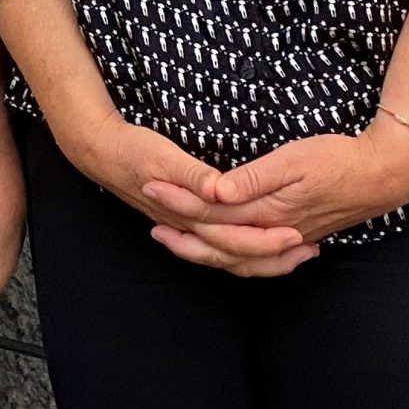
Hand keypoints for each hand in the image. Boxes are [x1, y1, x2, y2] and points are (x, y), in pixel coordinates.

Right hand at [55, 113, 314, 277]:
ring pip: (227, 256)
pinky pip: (218, 245)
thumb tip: (221, 190)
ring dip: (262, 258)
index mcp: (186, 214)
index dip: (266, 242)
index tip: (296, 236)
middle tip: (309, 250)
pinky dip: (243, 249)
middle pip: (235, 256)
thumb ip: (193, 176)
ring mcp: (186, 226)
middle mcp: (188, 227)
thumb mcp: (162, 157)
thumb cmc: (132, 151)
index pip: (232, 240)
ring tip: (295, 251)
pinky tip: (260, 239)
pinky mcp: (185, 219)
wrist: (99, 152)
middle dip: (273, 257)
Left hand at [156, 128, 408, 252]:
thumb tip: (214, 192)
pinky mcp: (299, 234)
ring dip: (207, 252)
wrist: (386, 176)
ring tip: (179, 241)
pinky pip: (260, 257)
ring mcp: (289, 237)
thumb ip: (253, 178)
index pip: (213, 215)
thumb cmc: (339, 159)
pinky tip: (229, 252)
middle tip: (153, 227)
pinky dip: (239, 258)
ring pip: (240, 258)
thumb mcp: (294, 160)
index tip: (150, 188)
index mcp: (269, 212)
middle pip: (221, 244)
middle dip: (184, 237)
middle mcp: (276, 232)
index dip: (179, 204)